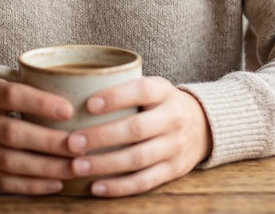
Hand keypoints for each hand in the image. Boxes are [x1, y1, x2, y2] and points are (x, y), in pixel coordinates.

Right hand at [0, 79, 76, 194]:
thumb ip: (23, 85)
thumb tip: (70, 89)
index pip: (10, 95)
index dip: (39, 102)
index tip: (68, 110)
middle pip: (13, 134)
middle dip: (49, 142)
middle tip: (80, 144)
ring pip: (11, 163)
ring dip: (47, 167)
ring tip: (75, 167)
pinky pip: (4, 183)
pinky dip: (32, 186)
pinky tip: (55, 183)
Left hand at [64, 76, 211, 196]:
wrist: (203, 125)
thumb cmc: (160, 103)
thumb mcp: (152, 87)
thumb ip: (123, 87)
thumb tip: (74, 88)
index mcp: (164, 92)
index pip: (141, 91)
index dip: (116, 97)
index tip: (88, 104)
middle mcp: (172, 118)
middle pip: (136, 128)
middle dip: (101, 137)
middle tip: (71, 142)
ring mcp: (175, 146)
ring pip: (138, 158)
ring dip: (105, 164)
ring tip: (77, 166)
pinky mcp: (174, 170)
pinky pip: (145, 181)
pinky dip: (119, 187)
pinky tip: (96, 186)